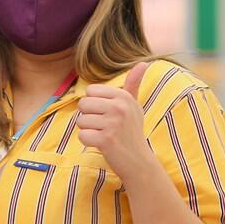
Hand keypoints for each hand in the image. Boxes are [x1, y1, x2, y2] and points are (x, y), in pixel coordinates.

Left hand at [77, 63, 153, 183]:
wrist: (139, 160)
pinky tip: (102, 145)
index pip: (90, 91)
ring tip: (105, 135)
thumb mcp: (134, 106)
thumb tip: (144, 62)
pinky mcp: (106, 140)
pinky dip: (88, 142)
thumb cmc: (132, 131)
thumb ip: (133, 84)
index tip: (107, 114)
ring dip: (89, 130)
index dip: (94, 104)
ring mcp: (113, 124)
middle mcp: (119, 107)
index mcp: (123, 96)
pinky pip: (82, 136)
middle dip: (89, 117)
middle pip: (83, 104)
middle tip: (105, 127)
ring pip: (80, 121)